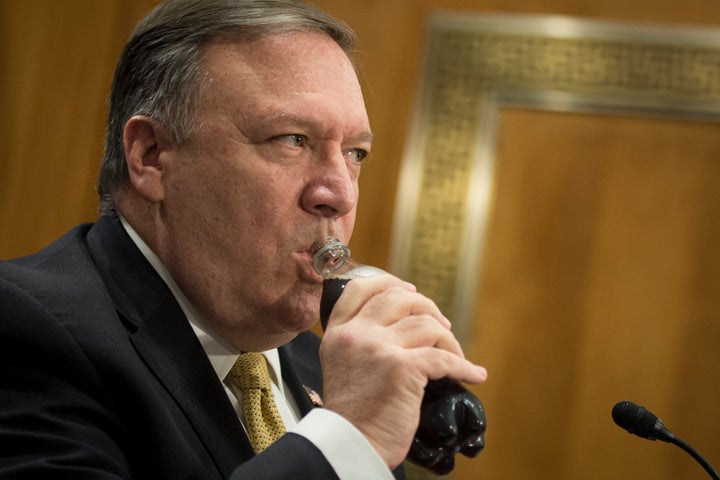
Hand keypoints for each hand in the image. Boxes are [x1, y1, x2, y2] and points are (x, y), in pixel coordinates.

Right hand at [318, 274, 486, 467]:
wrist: (351, 445)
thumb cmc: (352, 414)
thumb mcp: (340, 366)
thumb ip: (359, 342)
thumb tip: (401, 327)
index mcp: (337, 333)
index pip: (360, 288)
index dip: (389, 282)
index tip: (409, 289)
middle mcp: (355, 335)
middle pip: (398, 297)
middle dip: (427, 306)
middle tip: (441, 325)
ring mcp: (378, 348)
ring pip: (426, 325)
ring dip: (449, 340)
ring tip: (455, 355)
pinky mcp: (402, 368)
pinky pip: (444, 357)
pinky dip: (464, 366)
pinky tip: (473, 375)